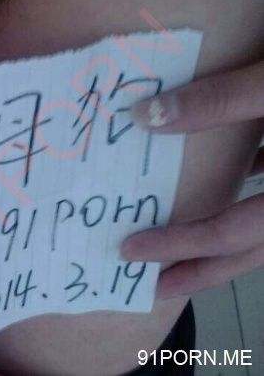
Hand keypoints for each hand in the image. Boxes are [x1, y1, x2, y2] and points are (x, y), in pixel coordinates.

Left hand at [120, 60, 263, 298]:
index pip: (230, 233)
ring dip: (226, 240)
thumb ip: (219, 100)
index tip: (133, 253)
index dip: (180, 246)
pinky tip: (233, 182)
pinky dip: (252, 197)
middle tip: (156, 286)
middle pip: (253, 249)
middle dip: (203, 269)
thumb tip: (144, 116)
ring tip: (186, 246)